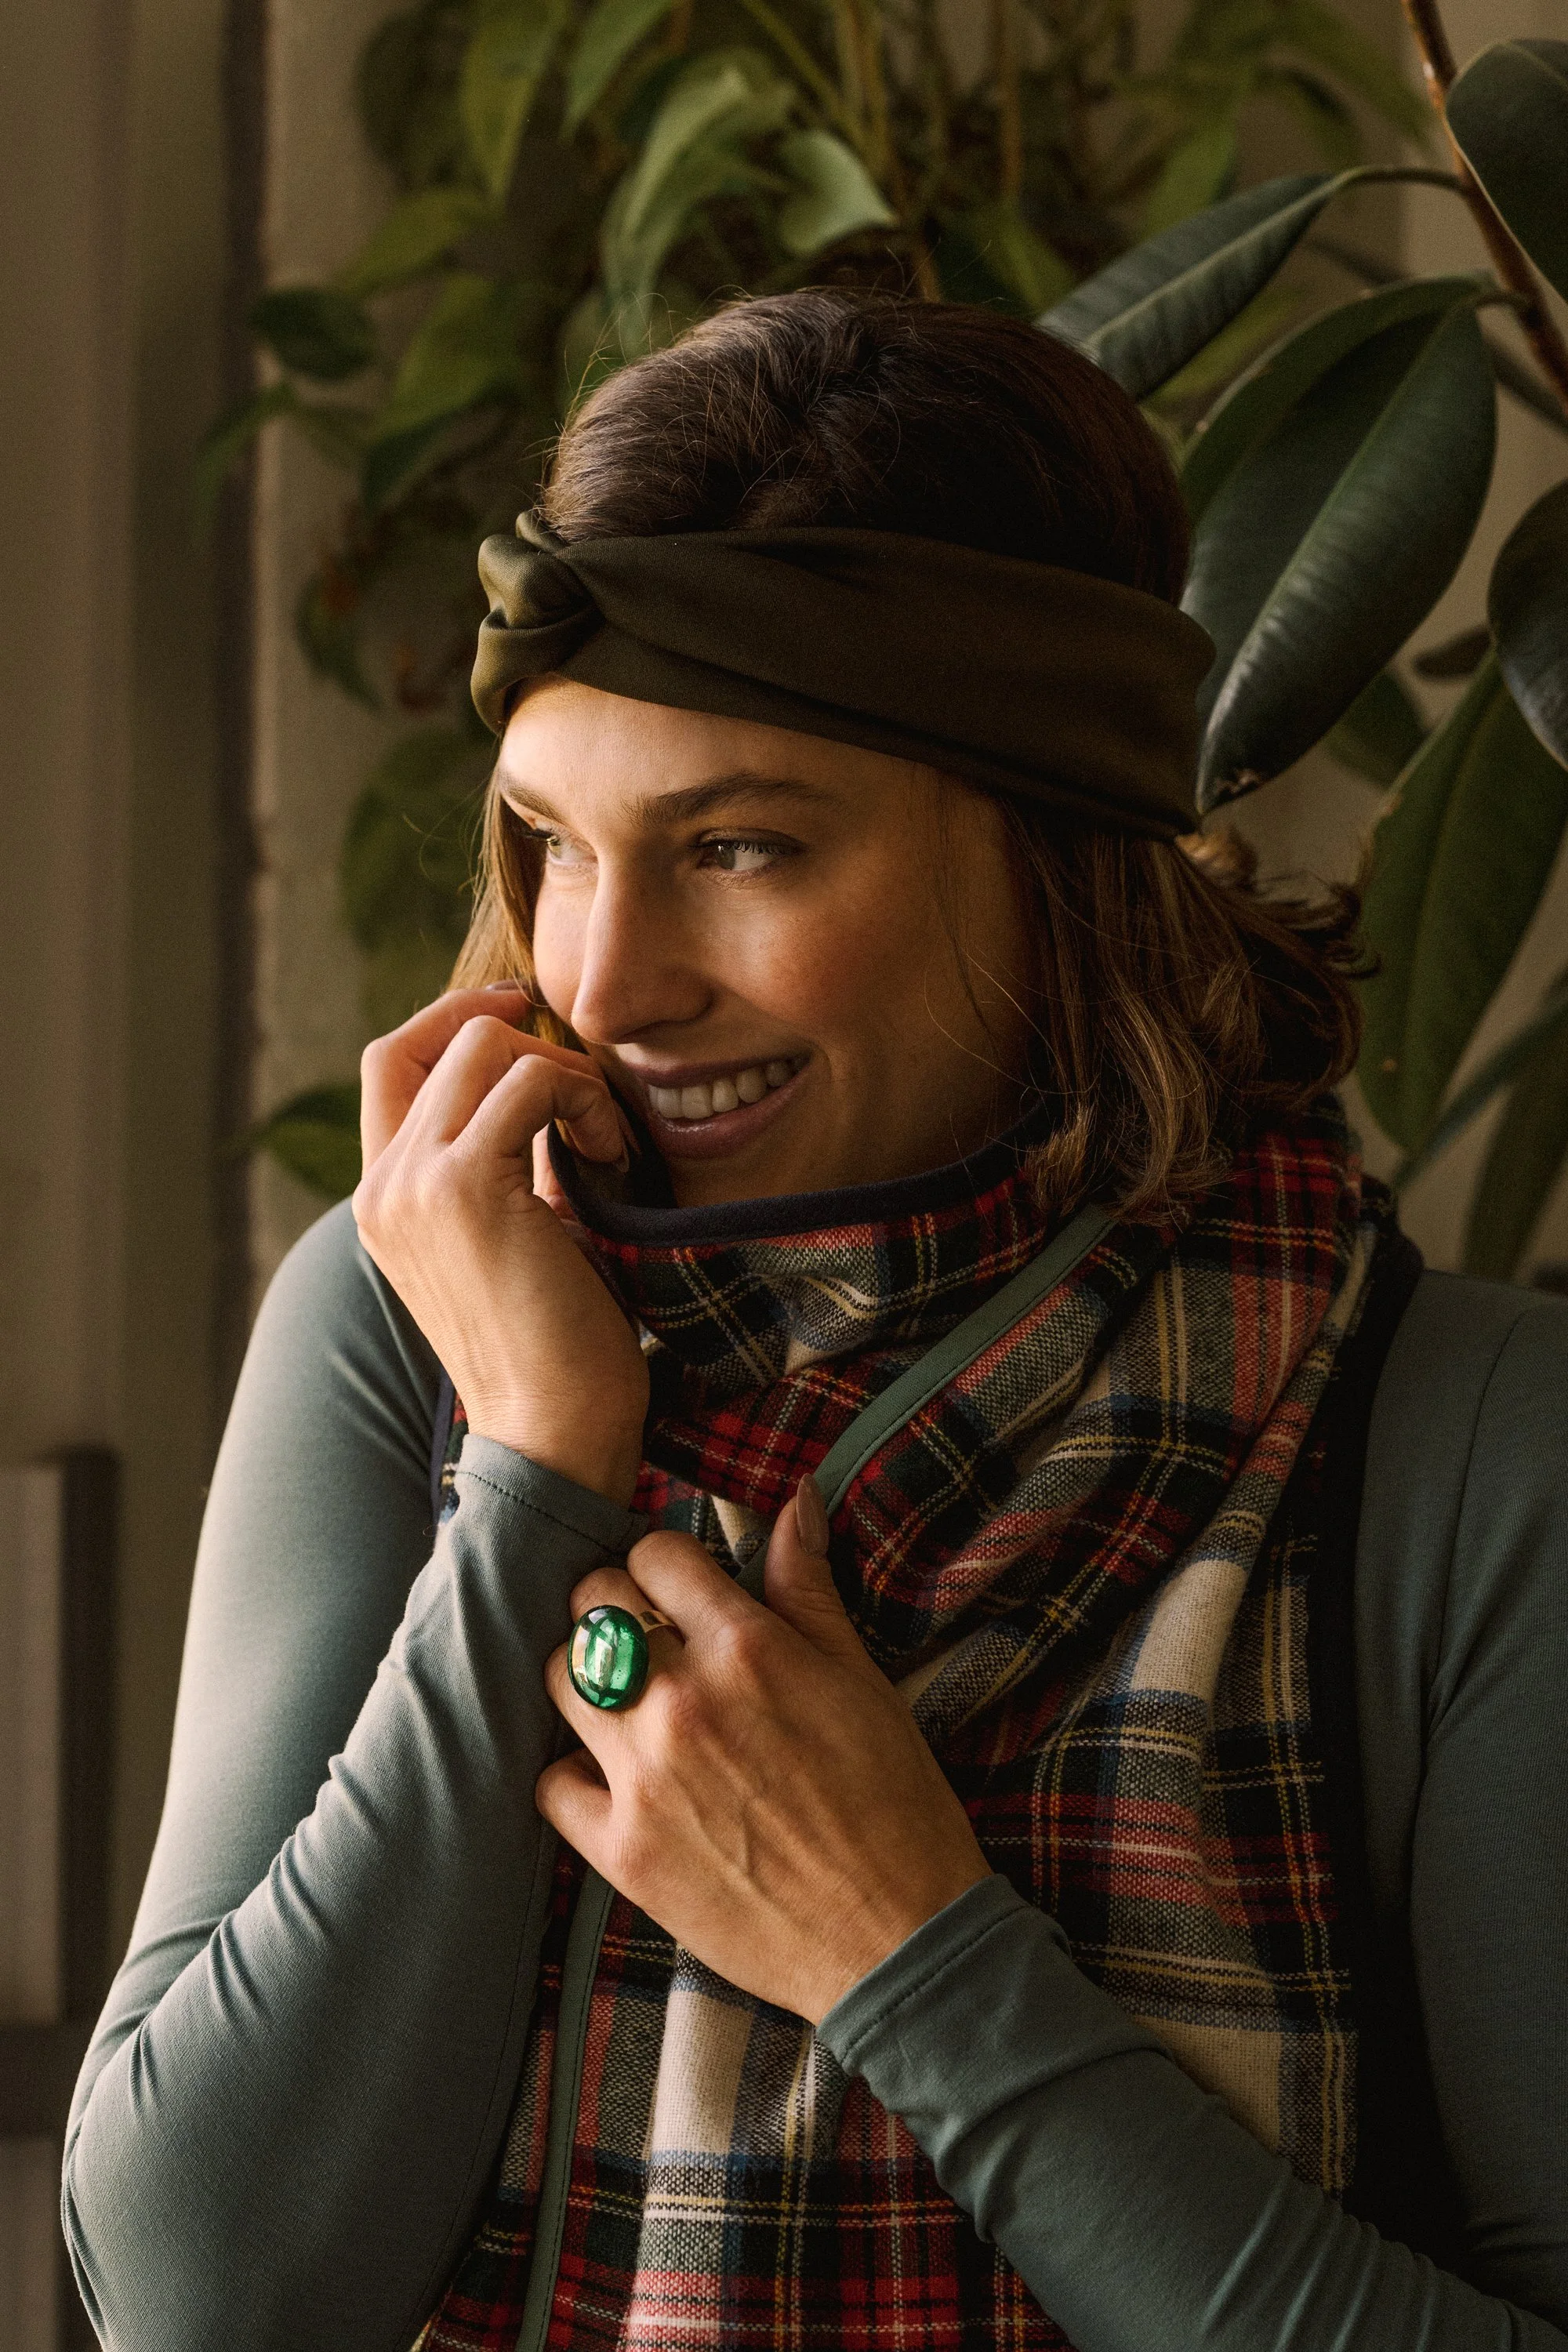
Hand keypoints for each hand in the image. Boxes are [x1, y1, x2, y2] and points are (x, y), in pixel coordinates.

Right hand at [353, 986, 648, 1504]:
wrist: (554, 1432)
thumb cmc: (556, 1347)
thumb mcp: (513, 1239)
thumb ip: (504, 1168)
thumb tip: (547, 1089)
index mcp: (383, 1200)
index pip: (389, 1060)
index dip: (454, 1017)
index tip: (525, 1015)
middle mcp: (382, 1187)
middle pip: (434, 1039)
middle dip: (526, 1043)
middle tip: (588, 1094)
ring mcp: (413, 1184)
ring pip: (483, 1047)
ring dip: (563, 1072)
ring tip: (603, 1139)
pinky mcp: (462, 1187)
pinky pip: (532, 1083)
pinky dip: (584, 1099)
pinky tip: (611, 1158)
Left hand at [537, 1481, 990, 2021]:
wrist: (897, 1938)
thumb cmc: (894, 1803)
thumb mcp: (861, 1679)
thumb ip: (806, 1587)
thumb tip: (794, 1501)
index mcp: (747, 1648)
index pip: (653, 1554)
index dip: (666, 1564)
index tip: (681, 1588)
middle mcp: (683, 1702)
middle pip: (590, 1603)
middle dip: (615, 1606)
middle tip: (648, 1636)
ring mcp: (644, 1778)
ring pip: (559, 1679)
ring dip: (587, 1679)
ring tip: (627, 1701)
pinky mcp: (622, 1852)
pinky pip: (549, 1782)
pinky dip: (573, 1774)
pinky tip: (612, 1778)